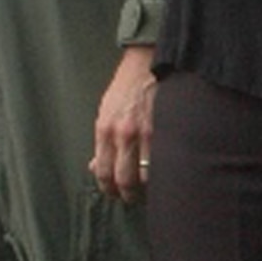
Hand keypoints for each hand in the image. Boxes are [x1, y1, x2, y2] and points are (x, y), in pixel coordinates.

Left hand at [91, 44, 155, 203]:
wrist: (147, 63)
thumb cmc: (126, 88)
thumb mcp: (105, 113)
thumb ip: (102, 142)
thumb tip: (96, 167)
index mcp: (105, 130)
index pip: (103, 173)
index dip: (108, 189)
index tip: (113, 193)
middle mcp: (123, 134)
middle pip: (124, 180)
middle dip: (128, 194)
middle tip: (131, 197)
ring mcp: (146, 133)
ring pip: (147, 176)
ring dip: (148, 188)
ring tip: (150, 190)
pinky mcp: (165, 129)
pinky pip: (164, 161)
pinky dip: (163, 172)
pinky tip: (164, 175)